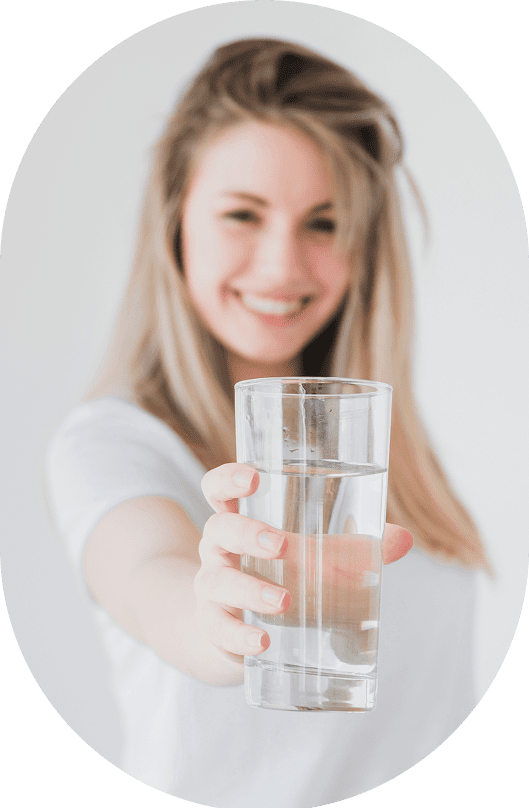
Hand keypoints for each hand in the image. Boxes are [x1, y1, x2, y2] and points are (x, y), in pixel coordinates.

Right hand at [194, 463, 412, 662]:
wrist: (237, 630)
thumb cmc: (279, 578)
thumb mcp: (311, 558)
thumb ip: (353, 548)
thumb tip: (403, 539)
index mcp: (240, 521)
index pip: (218, 490)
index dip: (228, 479)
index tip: (252, 477)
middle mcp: (219, 550)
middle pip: (219, 529)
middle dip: (248, 534)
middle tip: (282, 546)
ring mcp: (212, 587)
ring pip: (218, 580)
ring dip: (250, 589)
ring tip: (283, 600)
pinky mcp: (213, 625)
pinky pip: (219, 628)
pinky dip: (239, 635)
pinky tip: (261, 641)